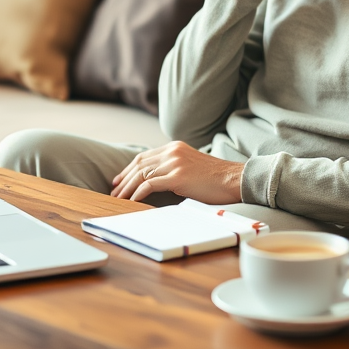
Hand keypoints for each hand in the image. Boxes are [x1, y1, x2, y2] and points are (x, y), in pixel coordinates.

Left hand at [111, 141, 243, 203]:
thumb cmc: (216, 179)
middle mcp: (172, 151)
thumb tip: (158, 181)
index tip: (119, 180)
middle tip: (113, 191)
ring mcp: (174, 163)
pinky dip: (138, 193)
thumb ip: (175, 168)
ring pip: (141, 174)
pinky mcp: (177, 176)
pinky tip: (132, 201)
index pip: (144, 157)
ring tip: (118, 199)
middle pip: (139, 164)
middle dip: (123, 179)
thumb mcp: (192, 166)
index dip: (129, 169)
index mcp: (175, 147)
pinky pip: (150, 185)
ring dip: (127, 188)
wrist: (235, 179)